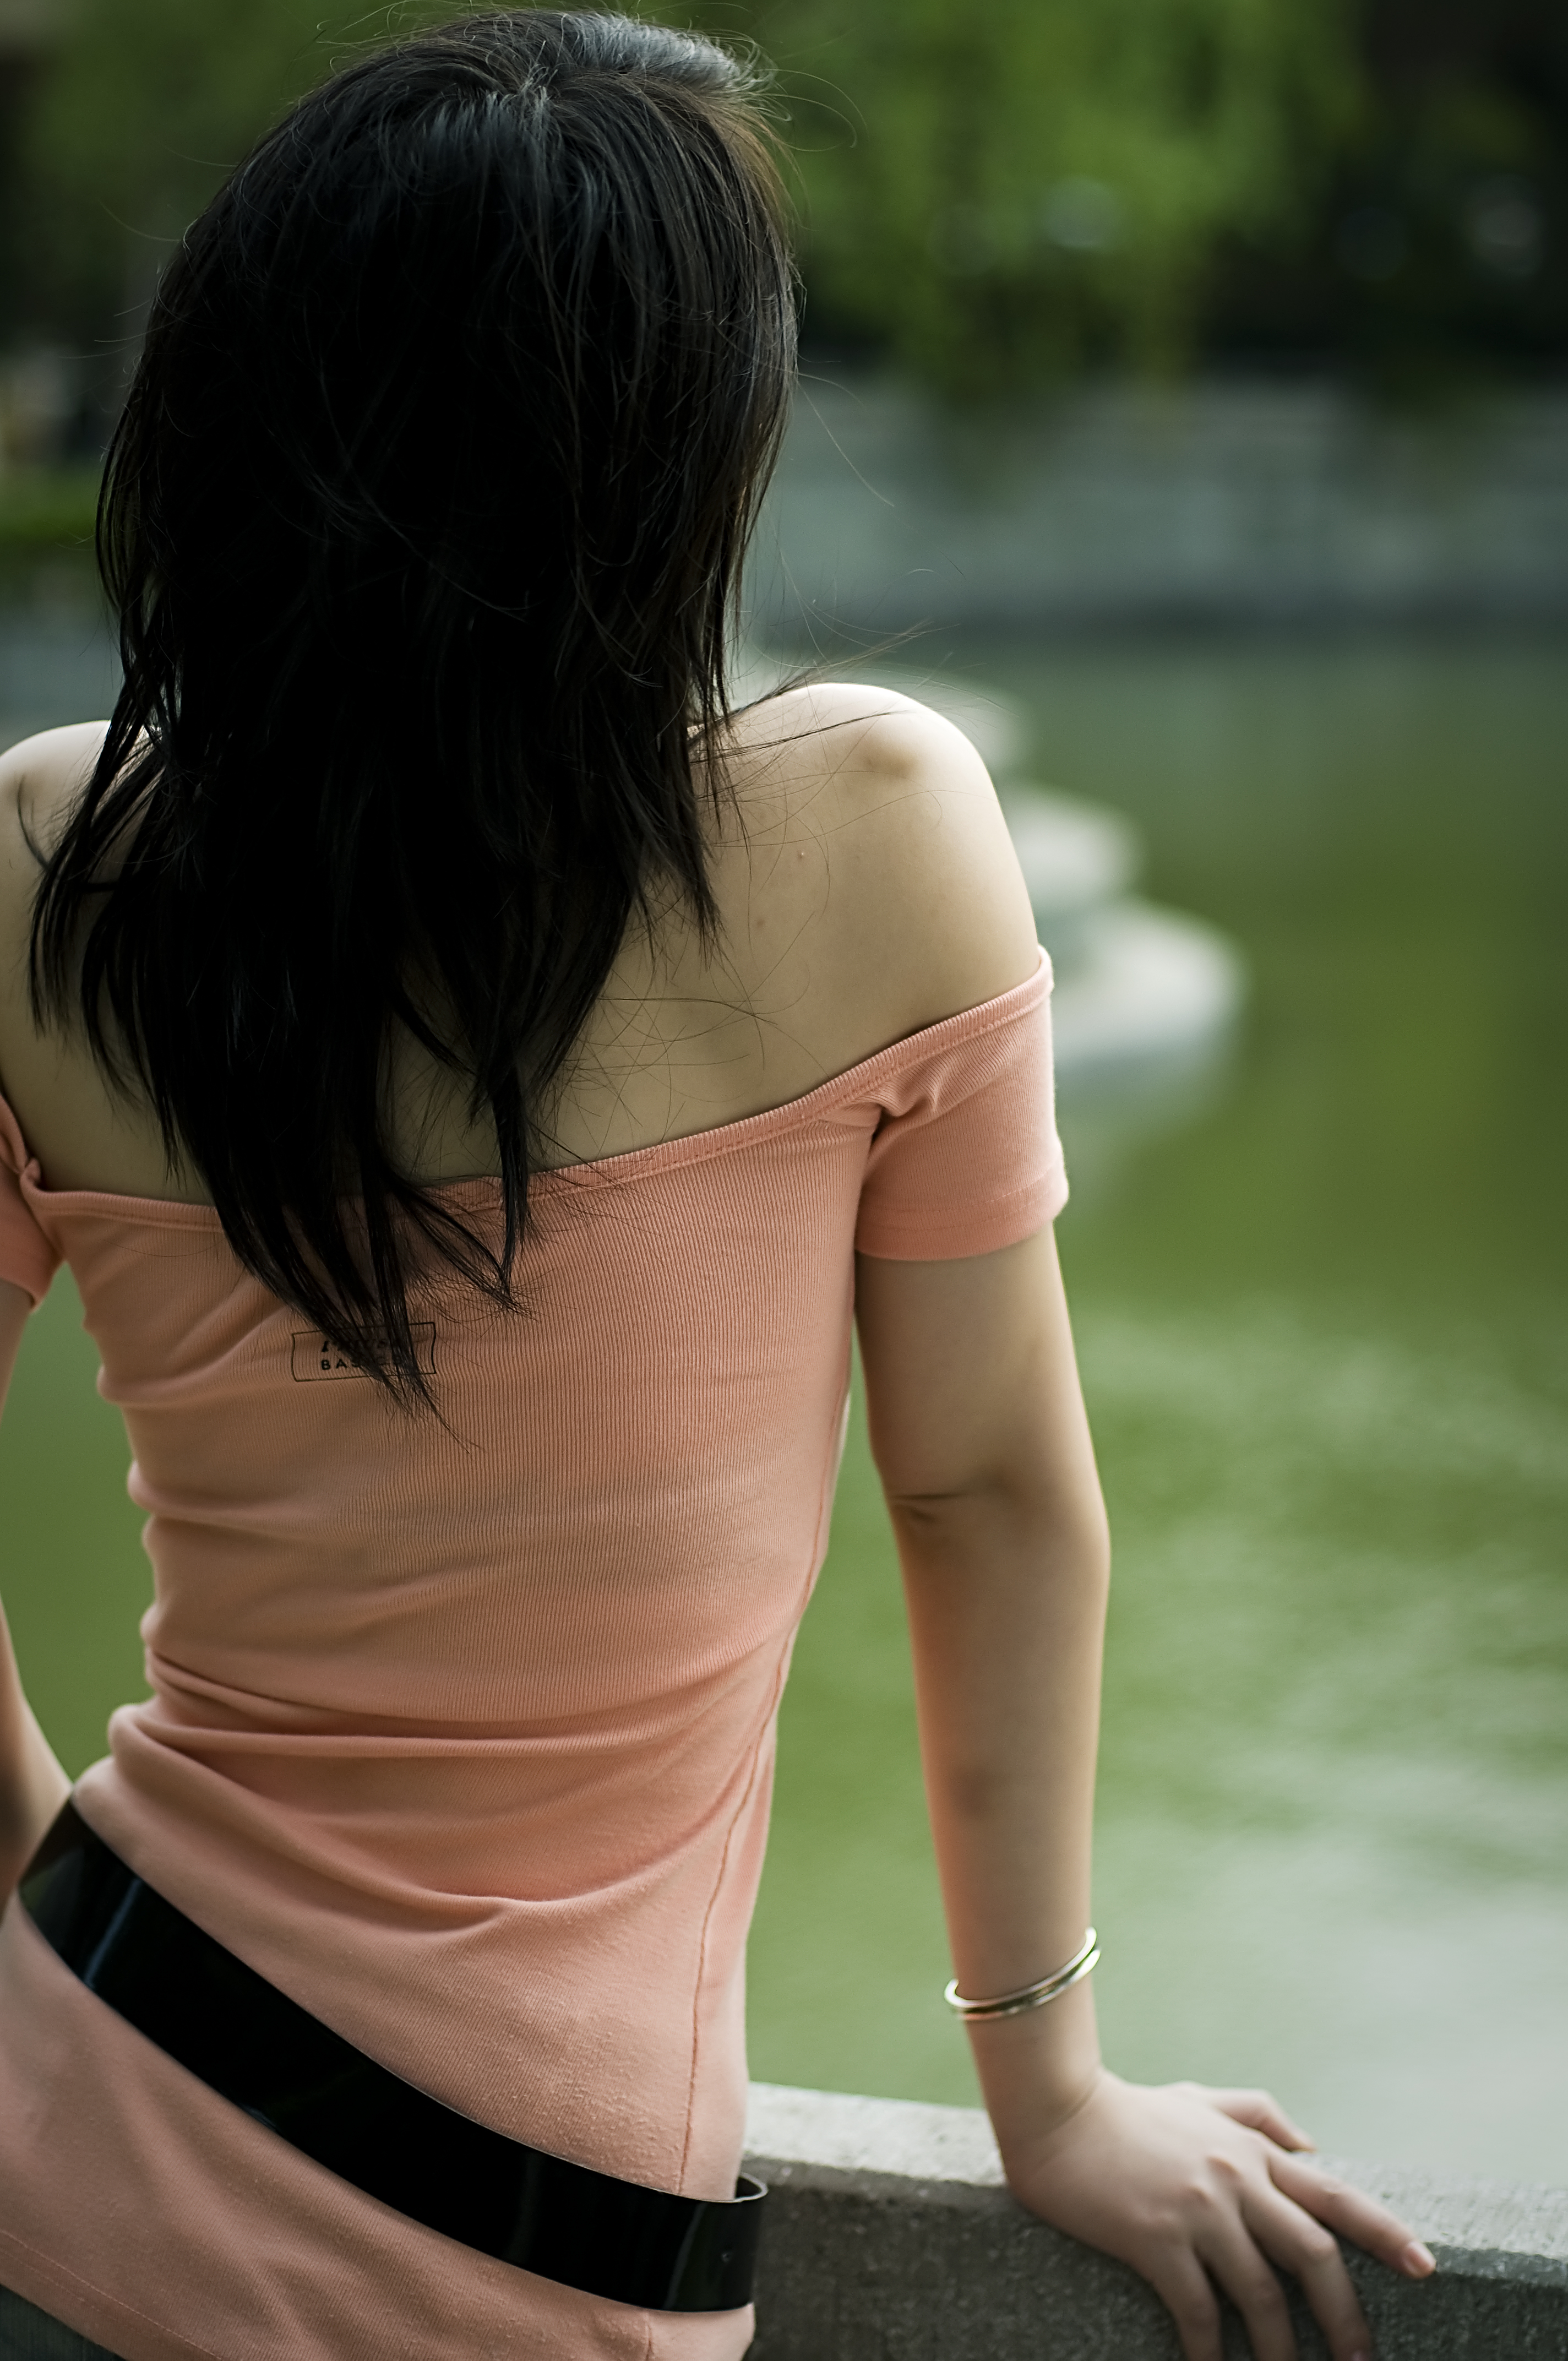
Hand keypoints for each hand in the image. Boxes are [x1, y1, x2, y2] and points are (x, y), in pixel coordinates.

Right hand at [999, 2070, 1435, 2360]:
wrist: (1057, 2111)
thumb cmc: (1126, 2109)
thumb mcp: (1198, 2098)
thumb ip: (1257, 2114)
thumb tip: (1311, 2145)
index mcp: (1251, 2150)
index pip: (1335, 2194)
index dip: (1384, 2232)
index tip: (1423, 2267)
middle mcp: (1236, 2178)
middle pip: (1313, 2254)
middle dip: (1344, 2317)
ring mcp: (1198, 2208)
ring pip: (1262, 2294)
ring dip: (1281, 2350)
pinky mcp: (1157, 2237)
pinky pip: (1198, 2310)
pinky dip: (1211, 2352)